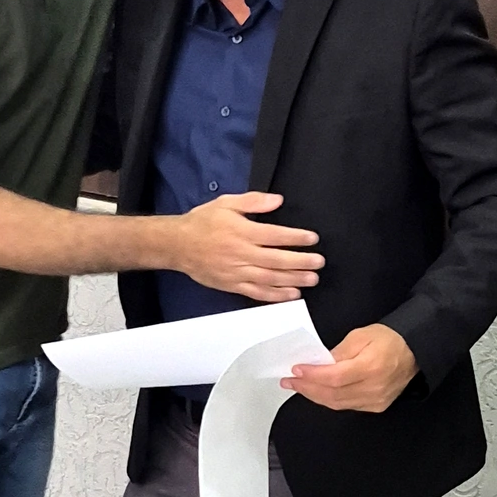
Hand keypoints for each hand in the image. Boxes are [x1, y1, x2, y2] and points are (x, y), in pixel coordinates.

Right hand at [172, 193, 322, 301]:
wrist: (178, 245)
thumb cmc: (202, 222)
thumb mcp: (226, 203)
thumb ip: (253, 201)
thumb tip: (278, 201)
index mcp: (241, 231)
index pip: (274, 235)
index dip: (295, 237)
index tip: (312, 238)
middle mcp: (241, 253)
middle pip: (276, 259)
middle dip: (300, 261)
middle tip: (319, 262)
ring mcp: (237, 272)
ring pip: (270, 278)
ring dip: (293, 279)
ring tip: (312, 279)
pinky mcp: (232, 285)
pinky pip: (257, 293)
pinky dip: (275, 296)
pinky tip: (291, 294)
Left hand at [284, 323, 416, 411]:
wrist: (414, 351)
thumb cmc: (389, 339)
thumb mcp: (360, 336)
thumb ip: (337, 352)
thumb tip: (317, 364)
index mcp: (371, 366)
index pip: (334, 377)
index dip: (312, 376)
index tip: (296, 371)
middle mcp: (374, 387)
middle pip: (332, 394)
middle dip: (307, 388)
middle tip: (289, 381)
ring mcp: (376, 400)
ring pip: (337, 403)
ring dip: (315, 396)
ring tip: (299, 387)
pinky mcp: (376, 406)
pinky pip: (347, 406)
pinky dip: (329, 400)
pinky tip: (318, 392)